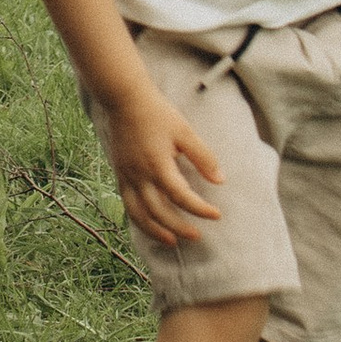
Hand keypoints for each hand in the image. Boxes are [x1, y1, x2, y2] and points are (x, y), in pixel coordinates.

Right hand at [104, 85, 223, 251]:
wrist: (125, 100)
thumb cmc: (158, 114)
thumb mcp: (185, 132)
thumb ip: (203, 157)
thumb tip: (220, 181)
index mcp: (158, 164)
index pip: (181, 196)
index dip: (200, 209)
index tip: (216, 215)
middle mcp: (140, 175)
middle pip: (158, 212)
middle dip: (178, 227)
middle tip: (197, 235)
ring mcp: (127, 176)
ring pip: (138, 214)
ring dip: (155, 231)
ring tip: (172, 241)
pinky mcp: (120, 174)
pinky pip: (127, 204)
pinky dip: (139, 219)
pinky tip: (151, 224)